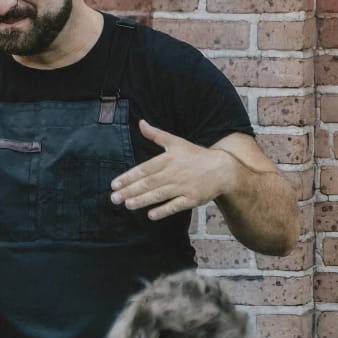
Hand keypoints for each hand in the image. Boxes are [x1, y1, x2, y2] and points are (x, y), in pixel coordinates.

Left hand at [109, 119, 236, 219]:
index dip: (129, 177)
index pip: (144, 169)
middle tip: (114, 198)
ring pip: (160, 194)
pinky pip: (176, 206)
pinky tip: (151, 215)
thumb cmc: (196, 156)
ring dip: (143, 200)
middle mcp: (175, 172)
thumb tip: (141, 123)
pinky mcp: (193, 199)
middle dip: (130, 191)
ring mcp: (184, 186)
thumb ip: (156, 135)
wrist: (223, 169)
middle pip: (149, 183)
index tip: (114, 184)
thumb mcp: (176, 142)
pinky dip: (164, 210)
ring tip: (127, 205)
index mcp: (168, 159)